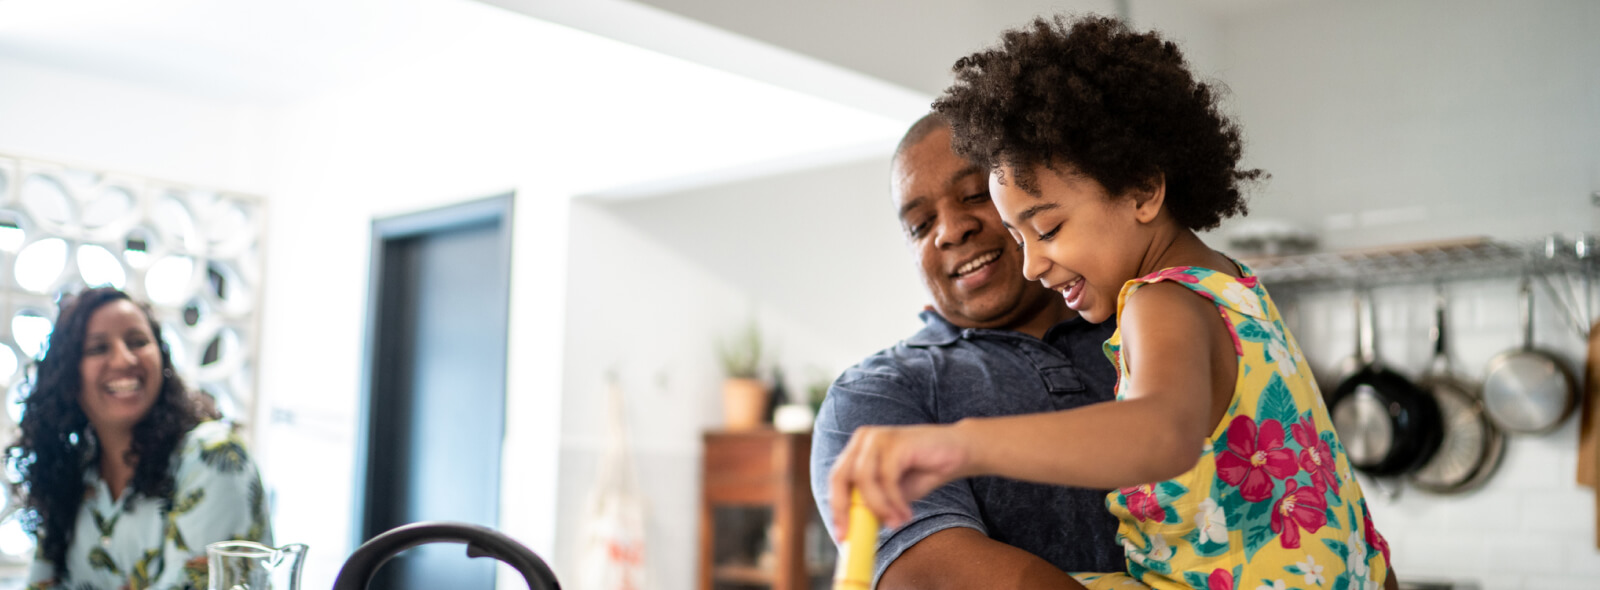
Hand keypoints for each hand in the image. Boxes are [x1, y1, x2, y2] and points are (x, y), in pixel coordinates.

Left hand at [827, 422, 972, 536]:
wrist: (960, 451)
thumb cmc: (924, 470)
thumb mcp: (894, 492)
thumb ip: (873, 503)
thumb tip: (854, 529)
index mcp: (858, 449)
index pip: (836, 479)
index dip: (836, 508)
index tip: (841, 537)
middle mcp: (863, 439)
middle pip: (840, 476)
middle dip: (846, 509)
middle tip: (856, 535)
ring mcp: (878, 437)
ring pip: (864, 479)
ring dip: (879, 508)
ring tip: (897, 522)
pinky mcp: (896, 441)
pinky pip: (887, 478)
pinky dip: (895, 501)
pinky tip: (907, 513)